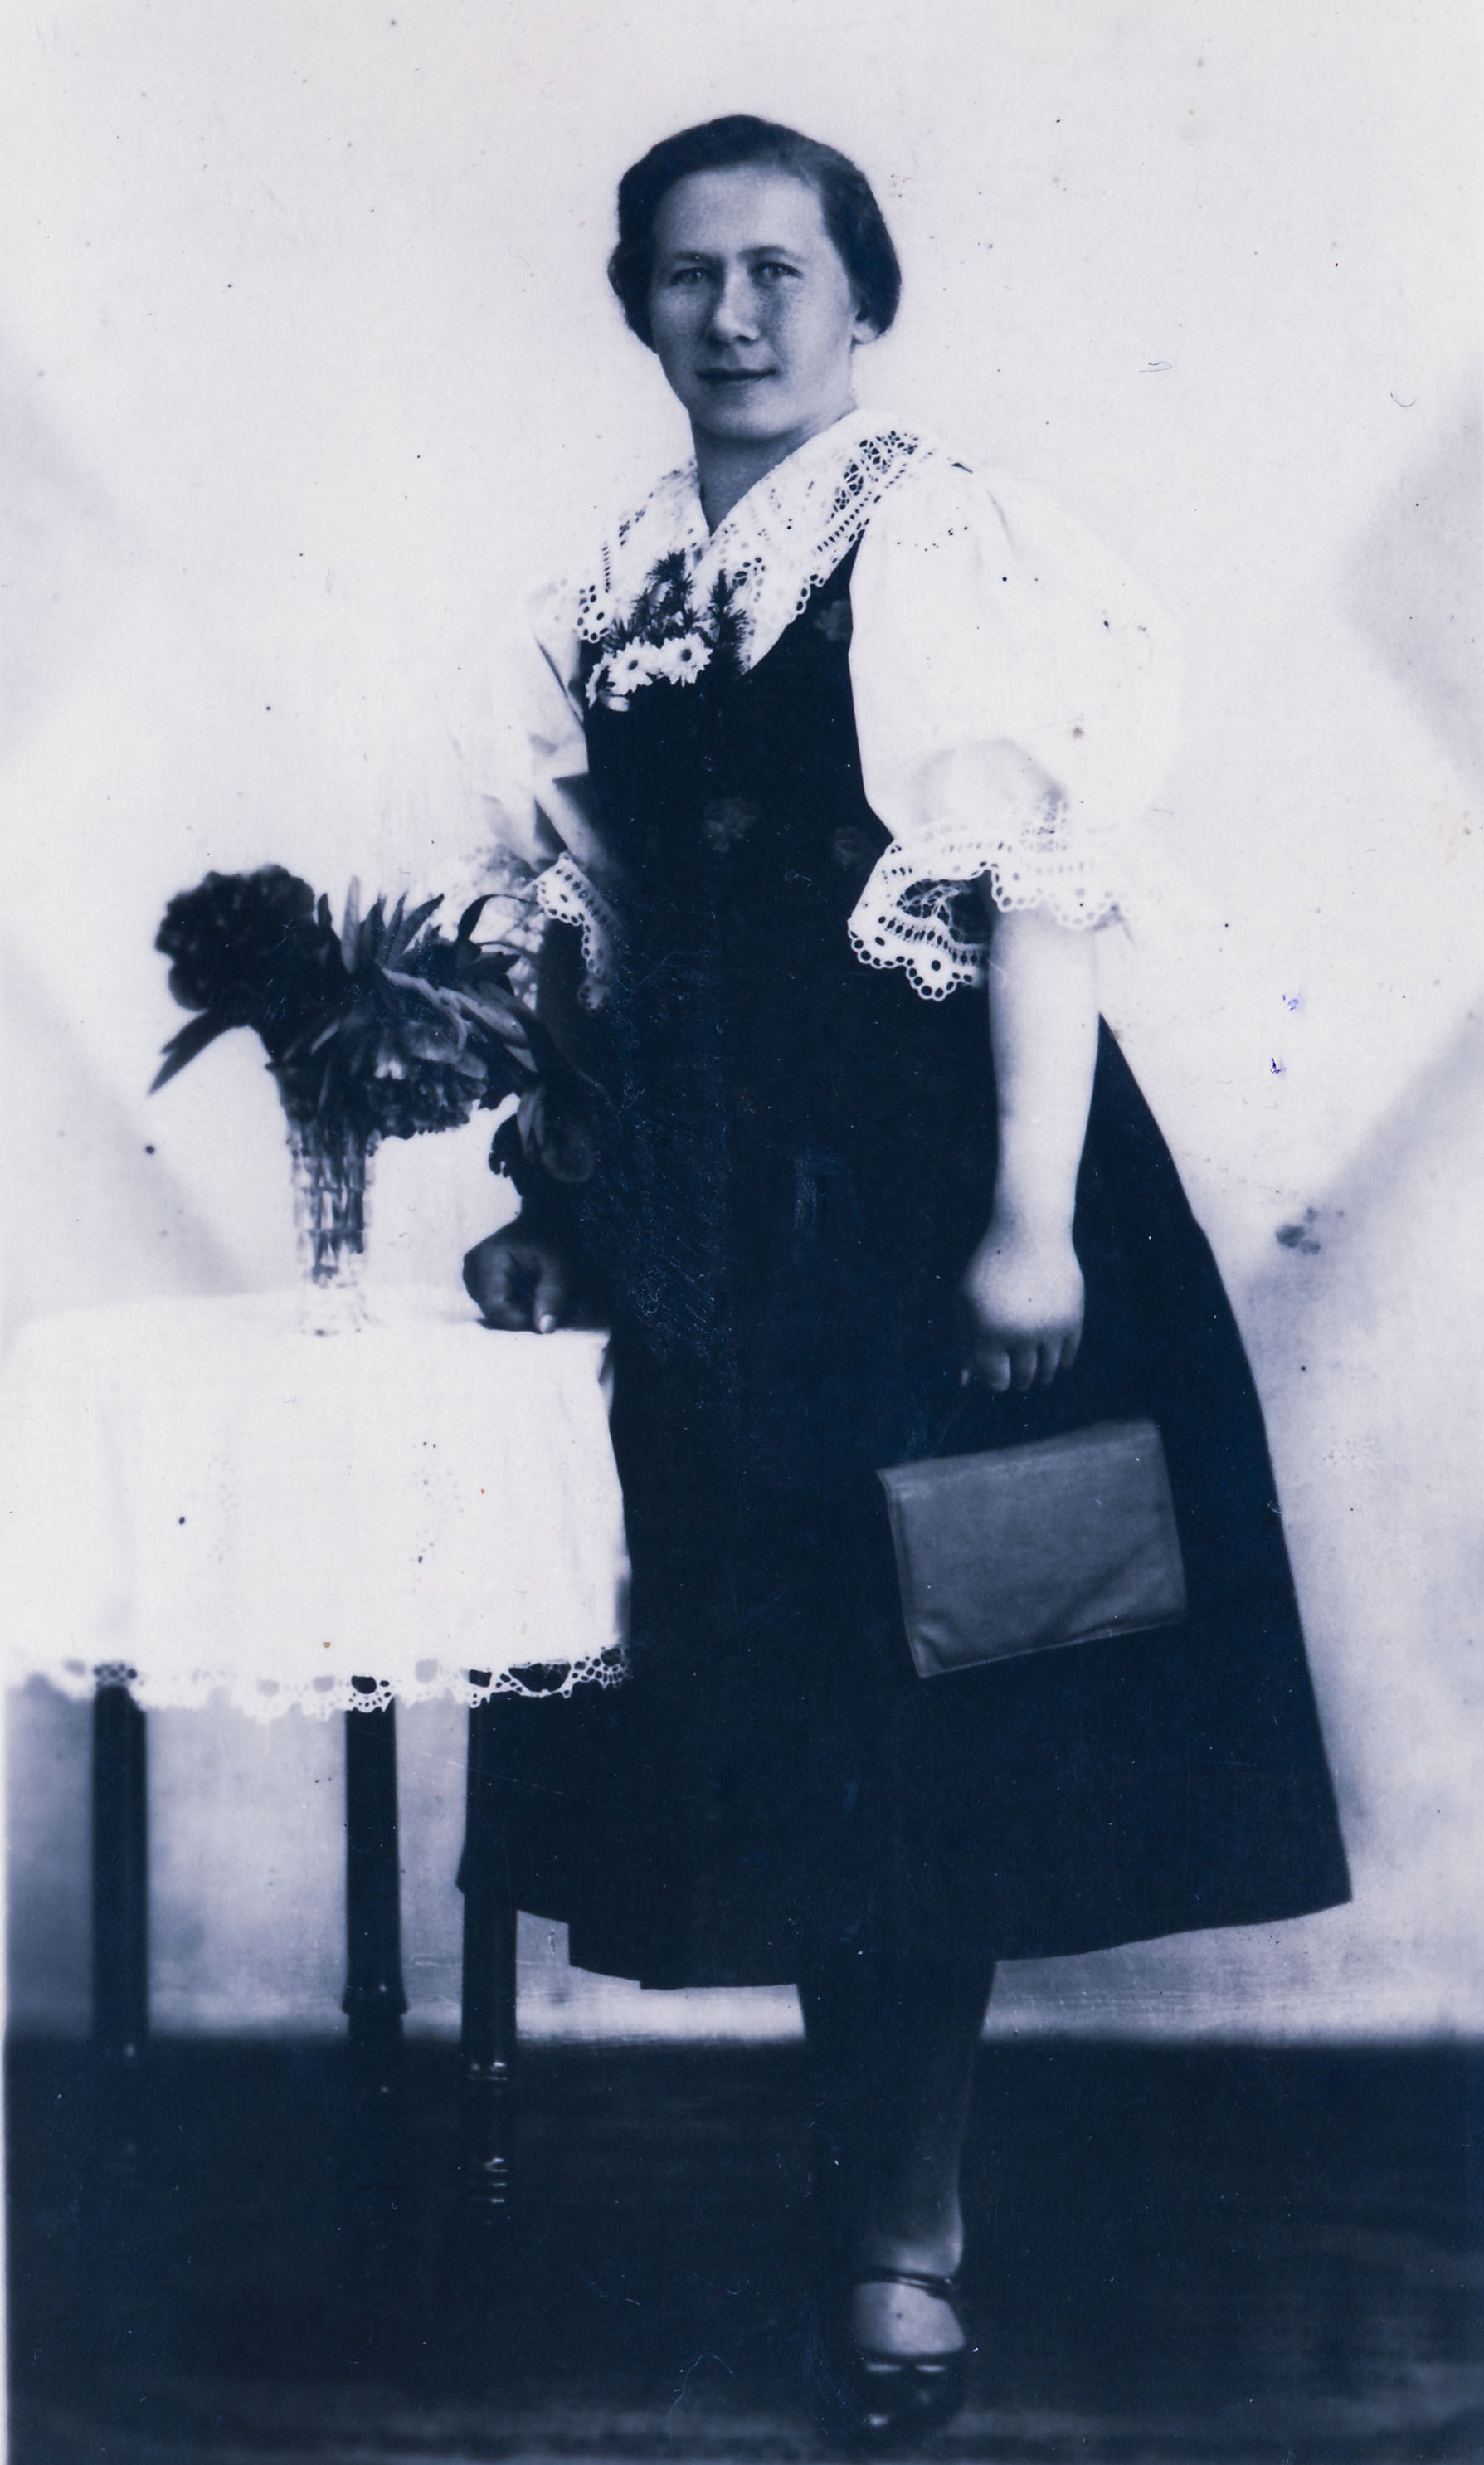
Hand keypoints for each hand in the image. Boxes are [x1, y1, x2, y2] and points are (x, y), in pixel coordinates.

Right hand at [462, 1222, 572, 1332]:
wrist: (543, 1221)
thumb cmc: (551, 1240)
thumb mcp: (559, 1266)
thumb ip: (553, 1296)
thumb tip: (544, 1329)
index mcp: (487, 1258)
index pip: (496, 1306)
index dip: (521, 1320)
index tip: (545, 1319)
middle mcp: (471, 1266)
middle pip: (492, 1311)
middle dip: (521, 1316)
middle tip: (547, 1308)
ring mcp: (470, 1273)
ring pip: (492, 1311)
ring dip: (517, 1312)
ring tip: (538, 1297)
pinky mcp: (475, 1279)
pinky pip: (492, 1304)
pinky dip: (511, 1306)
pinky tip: (526, 1295)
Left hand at [958, 1211, 1084, 1392]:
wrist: (1030, 1232)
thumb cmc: (990, 1268)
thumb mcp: (966, 1301)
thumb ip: (965, 1343)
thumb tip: (966, 1384)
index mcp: (989, 1330)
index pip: (995, 1379)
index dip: (993, 1382)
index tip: (994, 1375)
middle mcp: (1021, 1332)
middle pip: (1023, 1377)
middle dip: (1017, 1382)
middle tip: (1015, 1380)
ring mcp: (1050, 1326)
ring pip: (1048, 1370)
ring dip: (1040, 1376)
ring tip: (1033, 1374)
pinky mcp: (1073, 1318)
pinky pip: (1069, 1355)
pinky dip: (1061, 1362)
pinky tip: (1053, 1359)